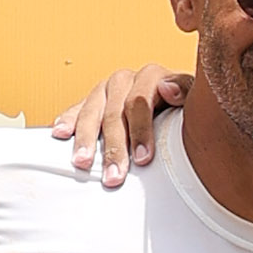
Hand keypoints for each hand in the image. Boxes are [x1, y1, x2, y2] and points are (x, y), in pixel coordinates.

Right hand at [59, 65, 185, 185]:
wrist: (173, 101)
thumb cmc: (184, 107)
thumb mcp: (193, 98)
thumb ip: (185, 92)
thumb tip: (167, 89)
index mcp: (151, 76)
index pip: (141, 102)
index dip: (142, 131)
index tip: (144, 159)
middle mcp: (125, 79)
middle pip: (114, 112)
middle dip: (114, 147)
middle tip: (114, 176)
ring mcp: (105, 89)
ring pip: (92, 112)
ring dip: (85, 139)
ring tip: (82, 163)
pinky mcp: (91, 100)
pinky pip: (76, 109)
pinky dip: (67, 121)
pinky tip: (59, 134)